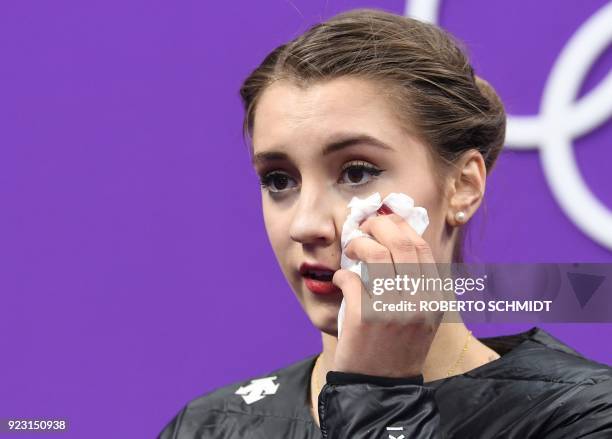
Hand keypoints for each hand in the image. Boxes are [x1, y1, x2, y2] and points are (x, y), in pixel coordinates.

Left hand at [332, 211, 443, 377]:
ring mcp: (393, 309)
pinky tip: (340, 280)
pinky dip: (341, 274)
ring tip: (350, 250)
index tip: (383, 220)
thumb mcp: (420, 315)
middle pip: (400, 243)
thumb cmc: (398, 347)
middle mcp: (419, 301)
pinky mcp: (366, 319)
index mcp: (434, 297)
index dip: (399, 225)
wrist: (382, 388)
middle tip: (362, 229)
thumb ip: (414, 282)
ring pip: (376, 254)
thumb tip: (393, 241)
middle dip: (377, 227)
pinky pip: (351, 279)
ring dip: (358, 245)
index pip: (421, 246)